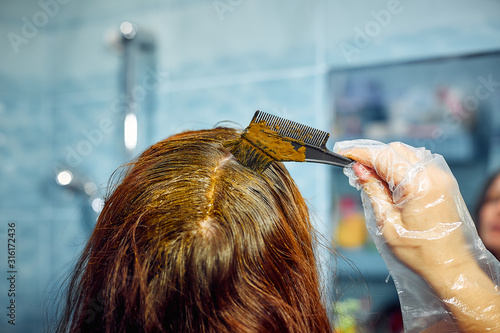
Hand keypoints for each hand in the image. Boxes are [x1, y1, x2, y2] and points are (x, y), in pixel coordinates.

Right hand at [335, 141, 468, 278]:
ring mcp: (440, 176)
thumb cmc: (419, 251)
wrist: (450, 265)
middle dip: (372, 155)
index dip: (360, 152)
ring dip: (385, 159)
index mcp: (418, 184)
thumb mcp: (387, 222)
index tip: (342, 152)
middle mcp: (432, 174)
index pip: (383, 156)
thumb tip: (358, 169)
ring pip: (406, 153)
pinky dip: (399, 166)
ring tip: (368, 175)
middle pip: (395, 150)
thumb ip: (372, 190)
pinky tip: (387, 180)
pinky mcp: (442, 182)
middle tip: (353, 168)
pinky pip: (416, 163)